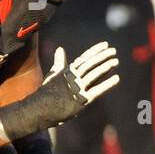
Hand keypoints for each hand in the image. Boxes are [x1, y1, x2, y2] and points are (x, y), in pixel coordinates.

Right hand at [0, 43, 119, 141]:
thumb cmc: (46, 92)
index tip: (105, 44)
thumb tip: (60, 49)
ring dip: (105, 67)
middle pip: (90, 64)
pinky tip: (116, 78)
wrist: (38, 109)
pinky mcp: (80, 99)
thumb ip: (59, 62)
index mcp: (66, 71)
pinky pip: (96, 90)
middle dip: (102, 56)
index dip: (95, 50)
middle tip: (113, 51)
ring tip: (115, 61)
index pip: (83, 58)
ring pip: (93, 74)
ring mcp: (76, 88)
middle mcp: (72, 77)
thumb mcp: (53, 75)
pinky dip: (107, 84)